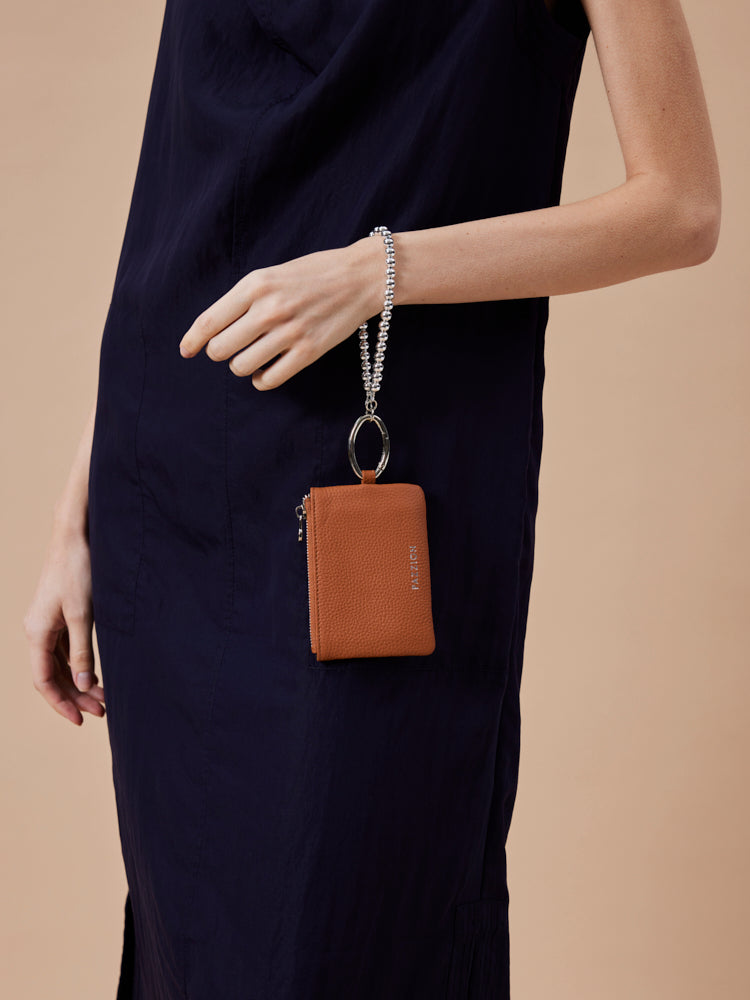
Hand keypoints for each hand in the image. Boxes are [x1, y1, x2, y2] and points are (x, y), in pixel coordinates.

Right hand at [23, 519, 105, 725]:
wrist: (76, 536)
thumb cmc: (78, 571)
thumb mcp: (83, 614)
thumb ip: (83, 650)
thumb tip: (83, 684)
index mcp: (37, 633)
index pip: (45, 680)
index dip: (61, 703)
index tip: (80, 719)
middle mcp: (37, 630)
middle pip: (53, 675)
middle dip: (75, 695)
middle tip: (101, 711)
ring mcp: (48, 623)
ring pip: (61, 663)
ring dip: (80, 681)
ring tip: (104, 698)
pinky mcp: (60, 615)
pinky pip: (66, 649)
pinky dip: (80, 664)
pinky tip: (97, 674)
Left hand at [178, 237, 384, 388]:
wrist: (359, 278)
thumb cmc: (313, 275)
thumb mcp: (271, 275)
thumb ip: (244, 299)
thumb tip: (214, 331)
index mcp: (255, 285)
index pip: (209, 321)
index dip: (192, 340)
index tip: (186, 351)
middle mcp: (268, 309)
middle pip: (221, 348)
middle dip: (221, 352)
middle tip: (233, 348)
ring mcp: (289, 332)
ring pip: (242, 367)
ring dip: (242, 366)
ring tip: (254, 356)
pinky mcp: (308, 352)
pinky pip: (269, 379)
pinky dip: (262, 380)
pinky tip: (267, 371)